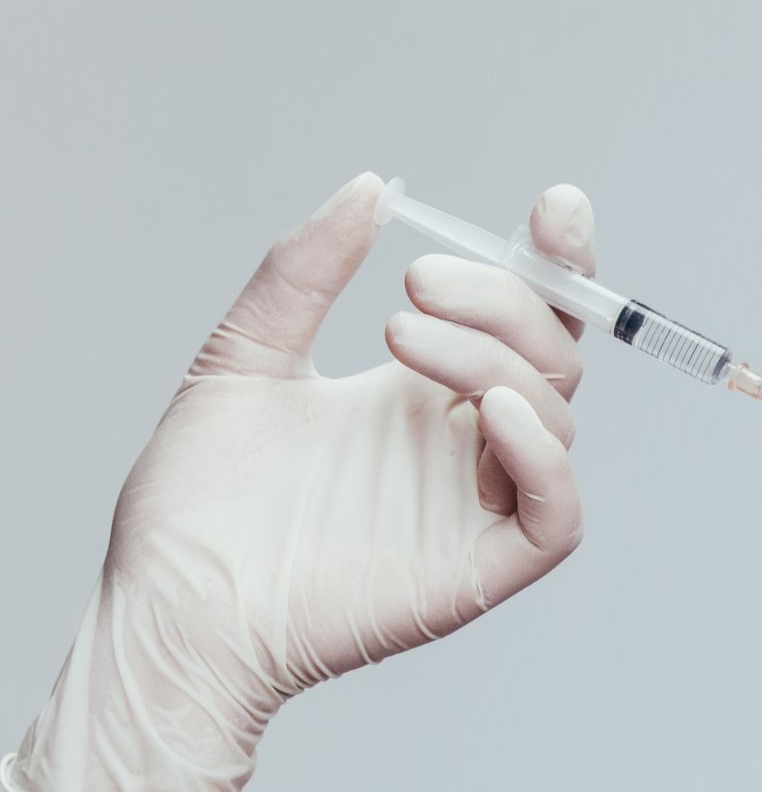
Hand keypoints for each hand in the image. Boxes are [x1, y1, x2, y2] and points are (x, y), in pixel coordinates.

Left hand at [0, 172, 597, 791]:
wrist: (174, 602)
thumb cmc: (199, 503)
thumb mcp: (243, 353)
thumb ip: (305, 271)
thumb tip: (368, 189)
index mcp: (423, 394)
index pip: (526, 320)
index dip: (557, 262)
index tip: (552, 208)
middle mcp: (463, 445)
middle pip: (551, 355)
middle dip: (505, 302)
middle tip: (415, 286)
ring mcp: (478, 506)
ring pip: (554, 416)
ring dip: (495, 359)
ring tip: (402, 338)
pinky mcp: (485, 567)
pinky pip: (556, 511)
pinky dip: (540, 454)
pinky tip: (482, 412)